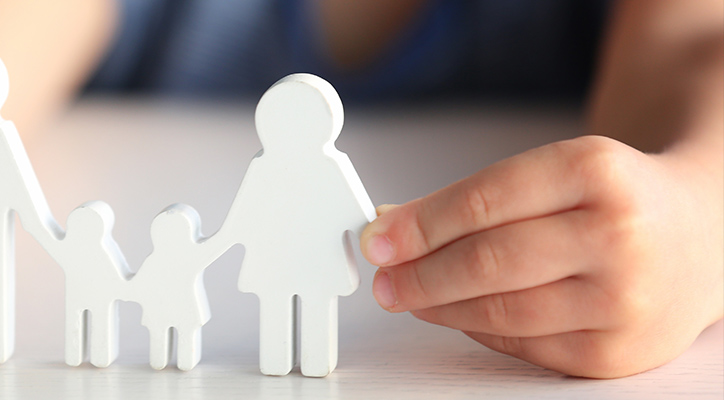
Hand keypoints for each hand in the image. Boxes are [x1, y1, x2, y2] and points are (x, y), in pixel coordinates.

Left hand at [360, 135, 723, 377]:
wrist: (703, 236)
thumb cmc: (615, 200)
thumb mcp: (556, 171)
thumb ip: (476, 198)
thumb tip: (391, 226)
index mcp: (595, 172)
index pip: (482, 202)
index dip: (419, 225)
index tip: (377, 238)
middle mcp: (616, 235)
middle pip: (487, 262)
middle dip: (419, 274)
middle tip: (383, 279)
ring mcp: (621, 301)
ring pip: (499, 312)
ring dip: (439, 306)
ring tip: (408, 296)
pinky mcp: (616, 353)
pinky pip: (522, 347)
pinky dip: (479, 330)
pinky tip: (458, 313)